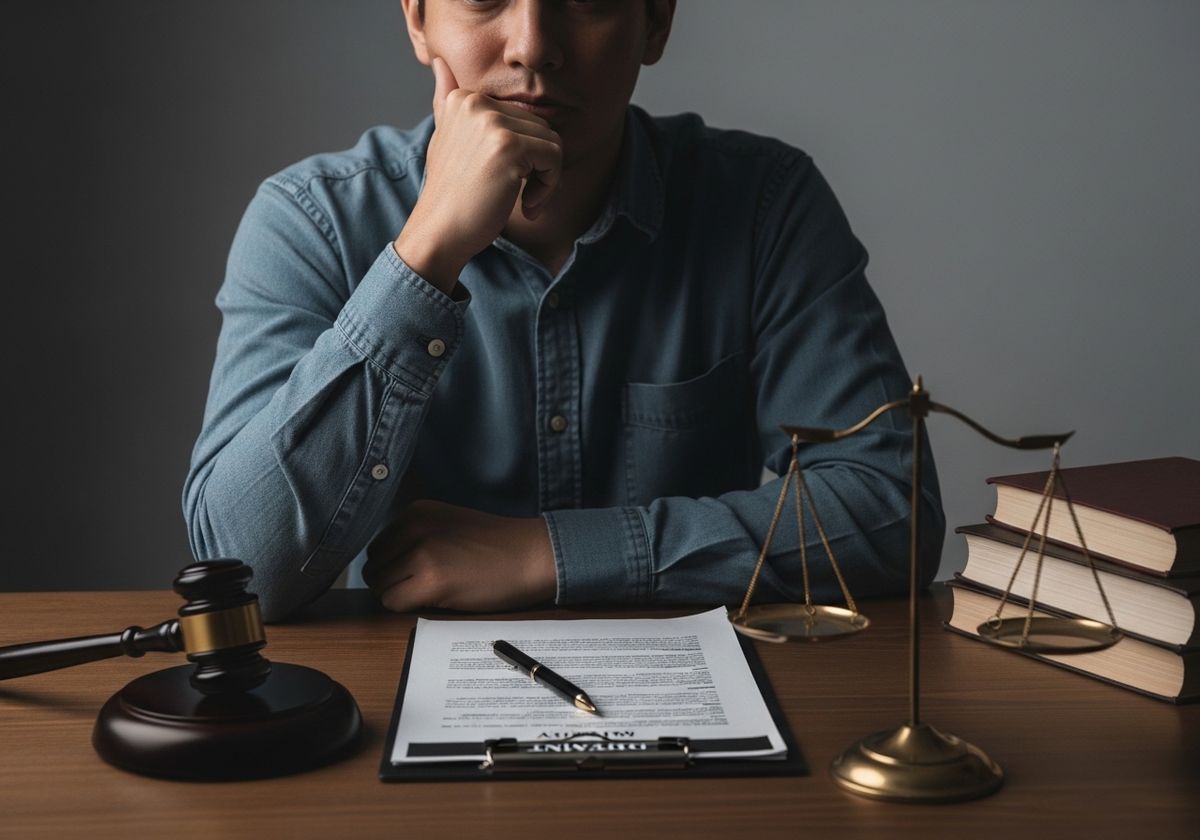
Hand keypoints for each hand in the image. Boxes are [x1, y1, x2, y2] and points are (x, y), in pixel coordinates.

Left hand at [363, 500, 557, 611]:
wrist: (532, 554)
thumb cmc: (495, 547)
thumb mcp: (447, 527)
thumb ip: (416, 538)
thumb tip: (383, 568)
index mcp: (415, 512)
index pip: (377, 547)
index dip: (394, 567)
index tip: (419, 574)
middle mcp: (413, 526)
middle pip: (374, 567)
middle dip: (393, 582)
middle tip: (424, 588)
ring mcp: (421, 552)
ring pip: (380, 587)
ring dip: (401, 596)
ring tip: (433, 593)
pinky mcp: (430, 579)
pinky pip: (392, 602)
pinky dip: (407, 608)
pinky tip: (436, 601)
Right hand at [393, 58, 563, 293]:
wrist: (440, 232)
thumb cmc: (450, 195)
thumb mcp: (444, 139)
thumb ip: (446, 102)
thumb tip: (441, 63)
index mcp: (464, 98)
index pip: (523, 118)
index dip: (524, 155)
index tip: (505, 181)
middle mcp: (476, 103)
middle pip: (541, 128)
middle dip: (539, 168)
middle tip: (520, 197)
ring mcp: (492, 123)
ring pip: (552, 142)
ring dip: (547, 180)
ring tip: (524, 202)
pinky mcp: (510, 147)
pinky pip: (555, 159)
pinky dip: (549, 188)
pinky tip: (527, 207)